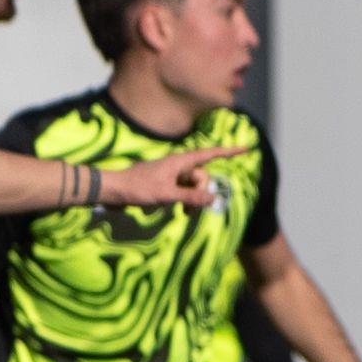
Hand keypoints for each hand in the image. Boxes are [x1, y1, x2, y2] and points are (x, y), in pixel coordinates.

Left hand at [101, 145, 251, 212]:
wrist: (114, 190)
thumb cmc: (138, 189)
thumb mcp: (166, 195)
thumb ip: (190, 197)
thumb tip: (213, 198)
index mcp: (180, 162)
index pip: (211, 154)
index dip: (230, 151)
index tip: (247, 148)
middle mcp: (179, 166)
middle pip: (203, 177)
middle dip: (201, 193)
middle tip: (188, 210)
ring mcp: (173, 175)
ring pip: (194, 186)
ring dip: (192, 201)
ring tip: (182, 213)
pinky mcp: (167, 183)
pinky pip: (184, 191)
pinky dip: (184, 201)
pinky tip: (174, 209)